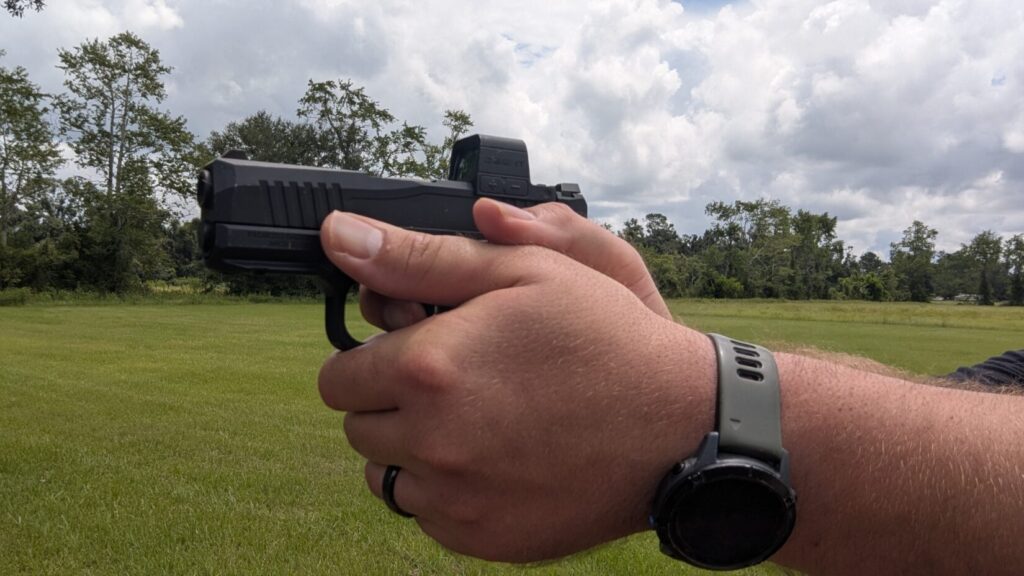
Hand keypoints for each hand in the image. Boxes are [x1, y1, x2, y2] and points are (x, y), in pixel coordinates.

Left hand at [317, 211, 714, 561]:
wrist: (678, 426)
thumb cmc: (604, 337)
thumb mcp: (519, 272)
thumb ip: (417, 257)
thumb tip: (339, 236)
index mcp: (430, 367)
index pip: (339, 376)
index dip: (374, 357)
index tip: (412, 349)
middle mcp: (431, 439)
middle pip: (357, 426)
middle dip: (389, 399)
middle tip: (451, 381)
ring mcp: (455, 498)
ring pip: (384, 472)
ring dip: (411, 446)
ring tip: (473, 420)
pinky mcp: (480, 538)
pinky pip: (426, 512)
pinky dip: (445, 489)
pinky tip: (495, 460)